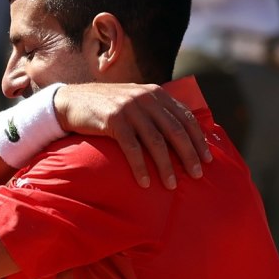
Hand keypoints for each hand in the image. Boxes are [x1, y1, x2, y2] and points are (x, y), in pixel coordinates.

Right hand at [53, 83, 211, 189]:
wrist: (71, 101)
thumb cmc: (104, 106)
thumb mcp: (133, 99)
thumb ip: (153, 109)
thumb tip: (178, 132)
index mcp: (155, 93)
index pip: (185, 117)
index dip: (198, 139)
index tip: (208, 159)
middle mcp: (145, 98)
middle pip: (175, 130)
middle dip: (189, 155)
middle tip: (197, 175)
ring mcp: (129, 108)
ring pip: (156, 142)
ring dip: (166, 166)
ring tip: (172, 185)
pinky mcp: (113, 120)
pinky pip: (132, 148)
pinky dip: (140, 167)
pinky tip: (145, 182)